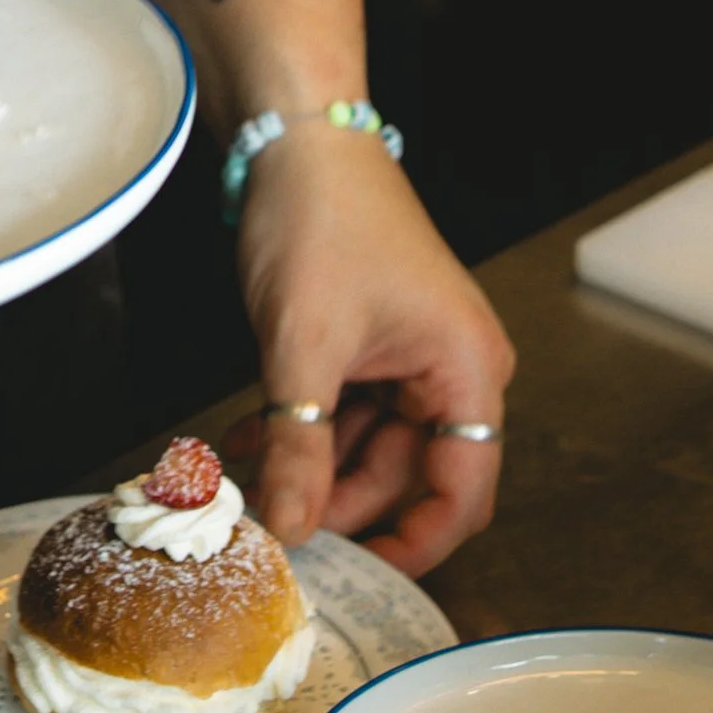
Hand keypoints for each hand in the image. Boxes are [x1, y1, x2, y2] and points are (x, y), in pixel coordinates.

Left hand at [228, 121, 513, 572]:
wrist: (296, 137)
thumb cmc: (321, 221)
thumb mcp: (303, 345)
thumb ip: (299, 444)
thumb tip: (289, 529)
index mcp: (467, 369)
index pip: (463, 489)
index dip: (416, 543)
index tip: (356, 575)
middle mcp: (451, 368)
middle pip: (408, 474)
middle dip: (339, 501)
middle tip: (273, 524)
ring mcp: (410, 355)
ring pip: (366, 446)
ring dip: (309, 465)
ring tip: (245, 481)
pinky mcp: (371, 343)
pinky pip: (344, 409)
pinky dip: (301, 428)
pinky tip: (248, 443)